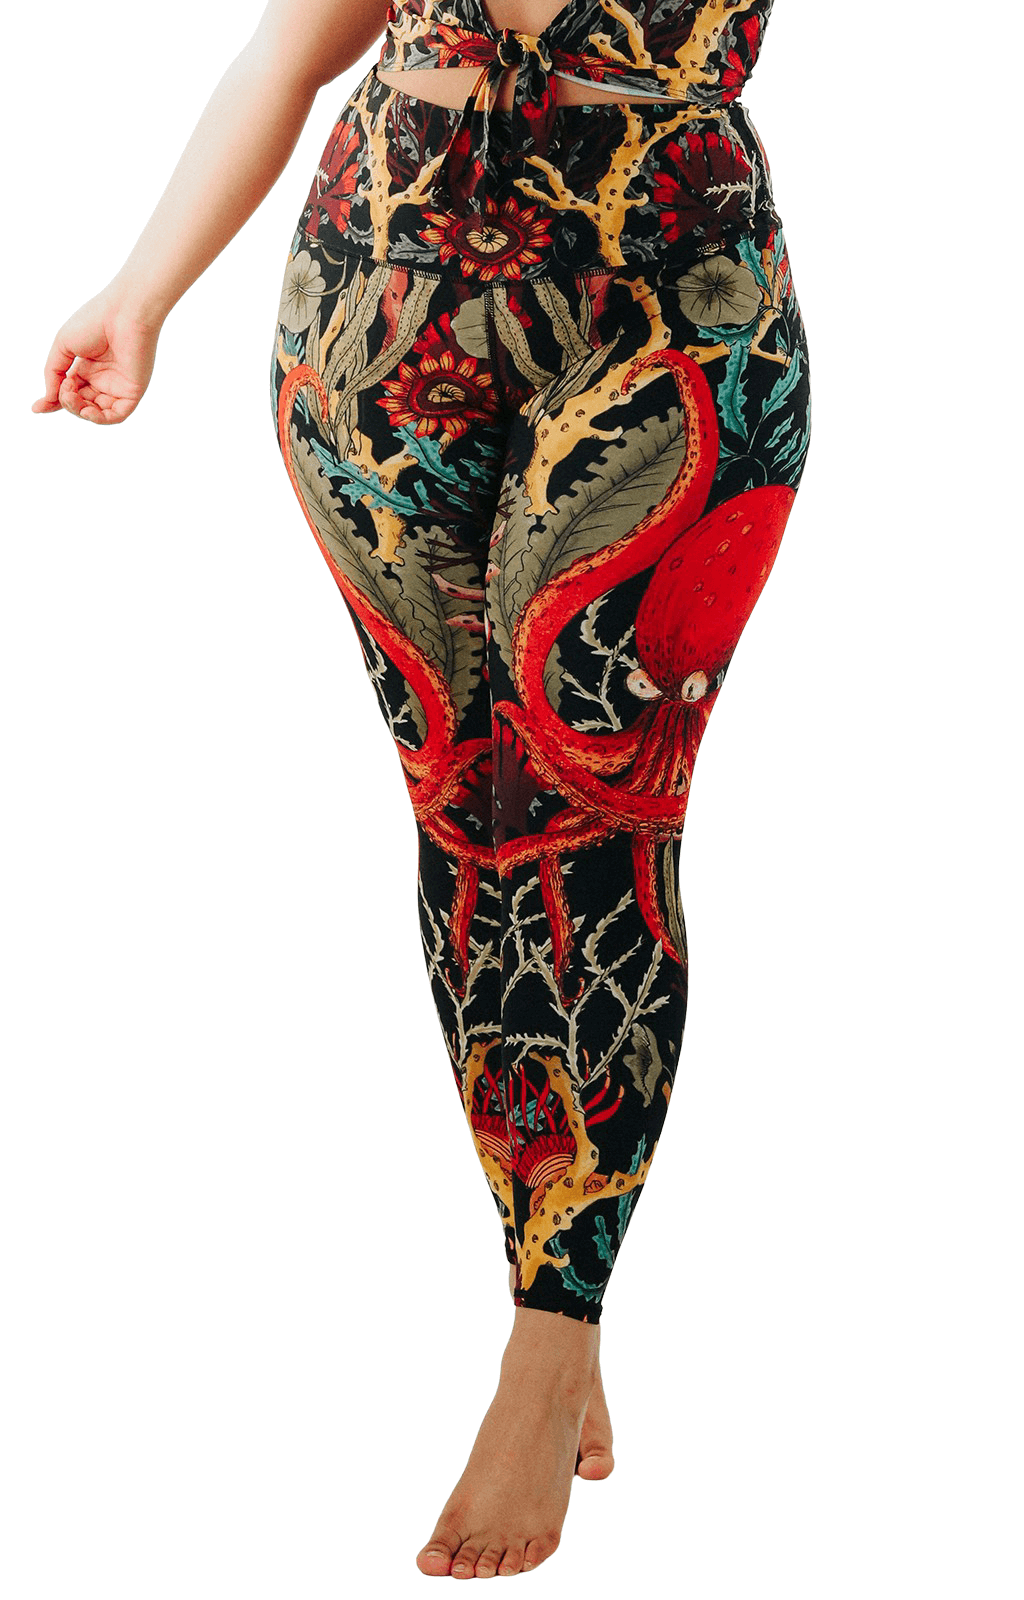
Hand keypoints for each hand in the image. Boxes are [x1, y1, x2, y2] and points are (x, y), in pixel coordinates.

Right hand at [32, 287, 162, 424]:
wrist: (123, 313)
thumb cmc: (94, 321)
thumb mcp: (62, 346)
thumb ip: (53, 373)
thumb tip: (48, 399)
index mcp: (87, 366)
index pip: (70, 391)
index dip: (53, 400)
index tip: (37, 407)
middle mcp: (103, 378)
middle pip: (81, 403)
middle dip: (66, 402)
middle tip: (63, 389)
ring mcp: (118, 386)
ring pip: (96, 412)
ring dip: (79, 409)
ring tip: (70, 395)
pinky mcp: (132, 392)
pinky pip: (117, 415)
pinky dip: (99, 418)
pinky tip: (87, 410)